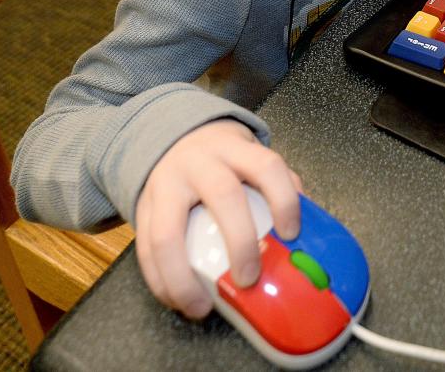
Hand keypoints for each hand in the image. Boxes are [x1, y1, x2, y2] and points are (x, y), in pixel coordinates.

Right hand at [134, 119, 302, 318]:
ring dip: (182, 276)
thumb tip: (303, 234)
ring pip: (167, 232)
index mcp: (237, 150)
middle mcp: (201, 163)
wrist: (173, 138)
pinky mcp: (142, 207)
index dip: (283, 200)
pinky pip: (145, 248)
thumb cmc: (223, 159)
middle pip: (223, 196)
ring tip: (200, 306)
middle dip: (239, 241)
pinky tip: (175, 299)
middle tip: (249, 278)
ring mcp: (166, 184)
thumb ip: (277, 185)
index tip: (291, 234)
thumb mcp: (252, 157)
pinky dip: (158, 280)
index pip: (267, 166)